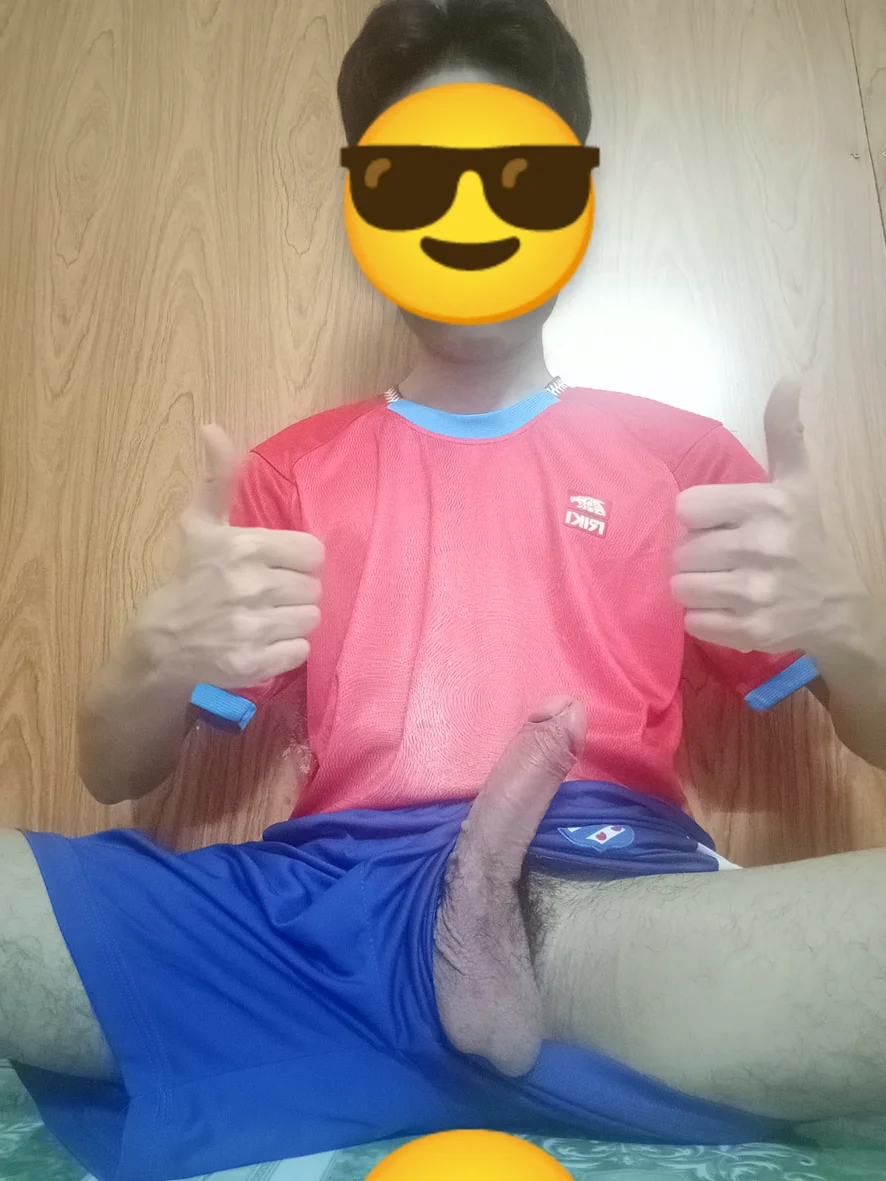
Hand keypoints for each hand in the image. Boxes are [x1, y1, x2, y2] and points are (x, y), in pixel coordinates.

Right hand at [132, 426, 323, 688]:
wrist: (161, 642)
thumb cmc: (190, 577)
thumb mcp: (200, 525)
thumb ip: (217, 478)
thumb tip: (213, 428)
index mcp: (244, 546)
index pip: (313, 552)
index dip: (298, 559)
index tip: (277, 565)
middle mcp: (251, 586)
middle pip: (313, 588)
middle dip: (294, 591)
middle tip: (268, 594)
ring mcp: (252, 627)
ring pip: (310, 619)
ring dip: (293, 620)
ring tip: (266, 617)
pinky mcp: (254, 663)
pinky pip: (299, 651)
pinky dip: (286, 649)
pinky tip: (263, 641)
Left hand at [672, 380, 858, 653]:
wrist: (836, 604)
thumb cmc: (804, 536)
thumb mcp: (798, 483)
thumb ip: (784, 434)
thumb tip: (788, 380)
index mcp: (769, 504)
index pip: (687, 508)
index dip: (697, 518)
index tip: (719, 524)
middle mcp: (764, 547)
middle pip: (681, 550)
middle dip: (694, 555)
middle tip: (721, 558)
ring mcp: (757, 593)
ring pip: (681, 586)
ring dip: (694, 587)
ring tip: (721, 583)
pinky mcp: (751, 632)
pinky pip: (693, 622)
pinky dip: (703, 618)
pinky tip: (728, 609)